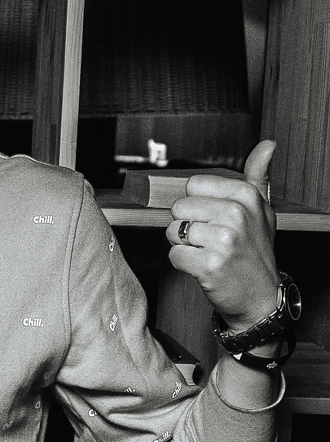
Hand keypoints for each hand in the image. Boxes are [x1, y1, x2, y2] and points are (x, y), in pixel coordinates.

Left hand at [165, 141, 280, 331]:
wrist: (259, 296)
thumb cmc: (255, 251)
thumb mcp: (262, 210)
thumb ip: (257, 175)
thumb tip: (267, 144)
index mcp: (246, 196)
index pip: (193, 186)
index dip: (197, 205)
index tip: (215, 219)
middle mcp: (236, 215)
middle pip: (179, 208)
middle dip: (188, 226)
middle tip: (210, 240)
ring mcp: (224, 240)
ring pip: (174, 231)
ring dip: (185, 246)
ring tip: (207, 254)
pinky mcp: (209, 265)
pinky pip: (174, 255)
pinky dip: (183, 264)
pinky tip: (203, 268)